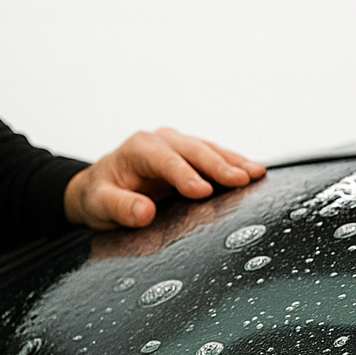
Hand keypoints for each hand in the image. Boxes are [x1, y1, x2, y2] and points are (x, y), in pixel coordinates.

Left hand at [64, 127, 265, 230]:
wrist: (99, 187)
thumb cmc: (100, 195)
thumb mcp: (99, 205)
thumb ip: (120, 207)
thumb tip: (144, 213)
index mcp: (138, 149)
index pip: (165, 160)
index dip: (184, 175)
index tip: (203, 191)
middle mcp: (160, 141)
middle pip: (193, 151)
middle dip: (218, 165)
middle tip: (242, 179)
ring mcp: (177, 146)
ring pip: (209, 150)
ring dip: (233, 162)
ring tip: (256, 173)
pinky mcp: (190, 156)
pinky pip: (214, 157)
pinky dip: (233, 164)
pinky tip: (252, 172)